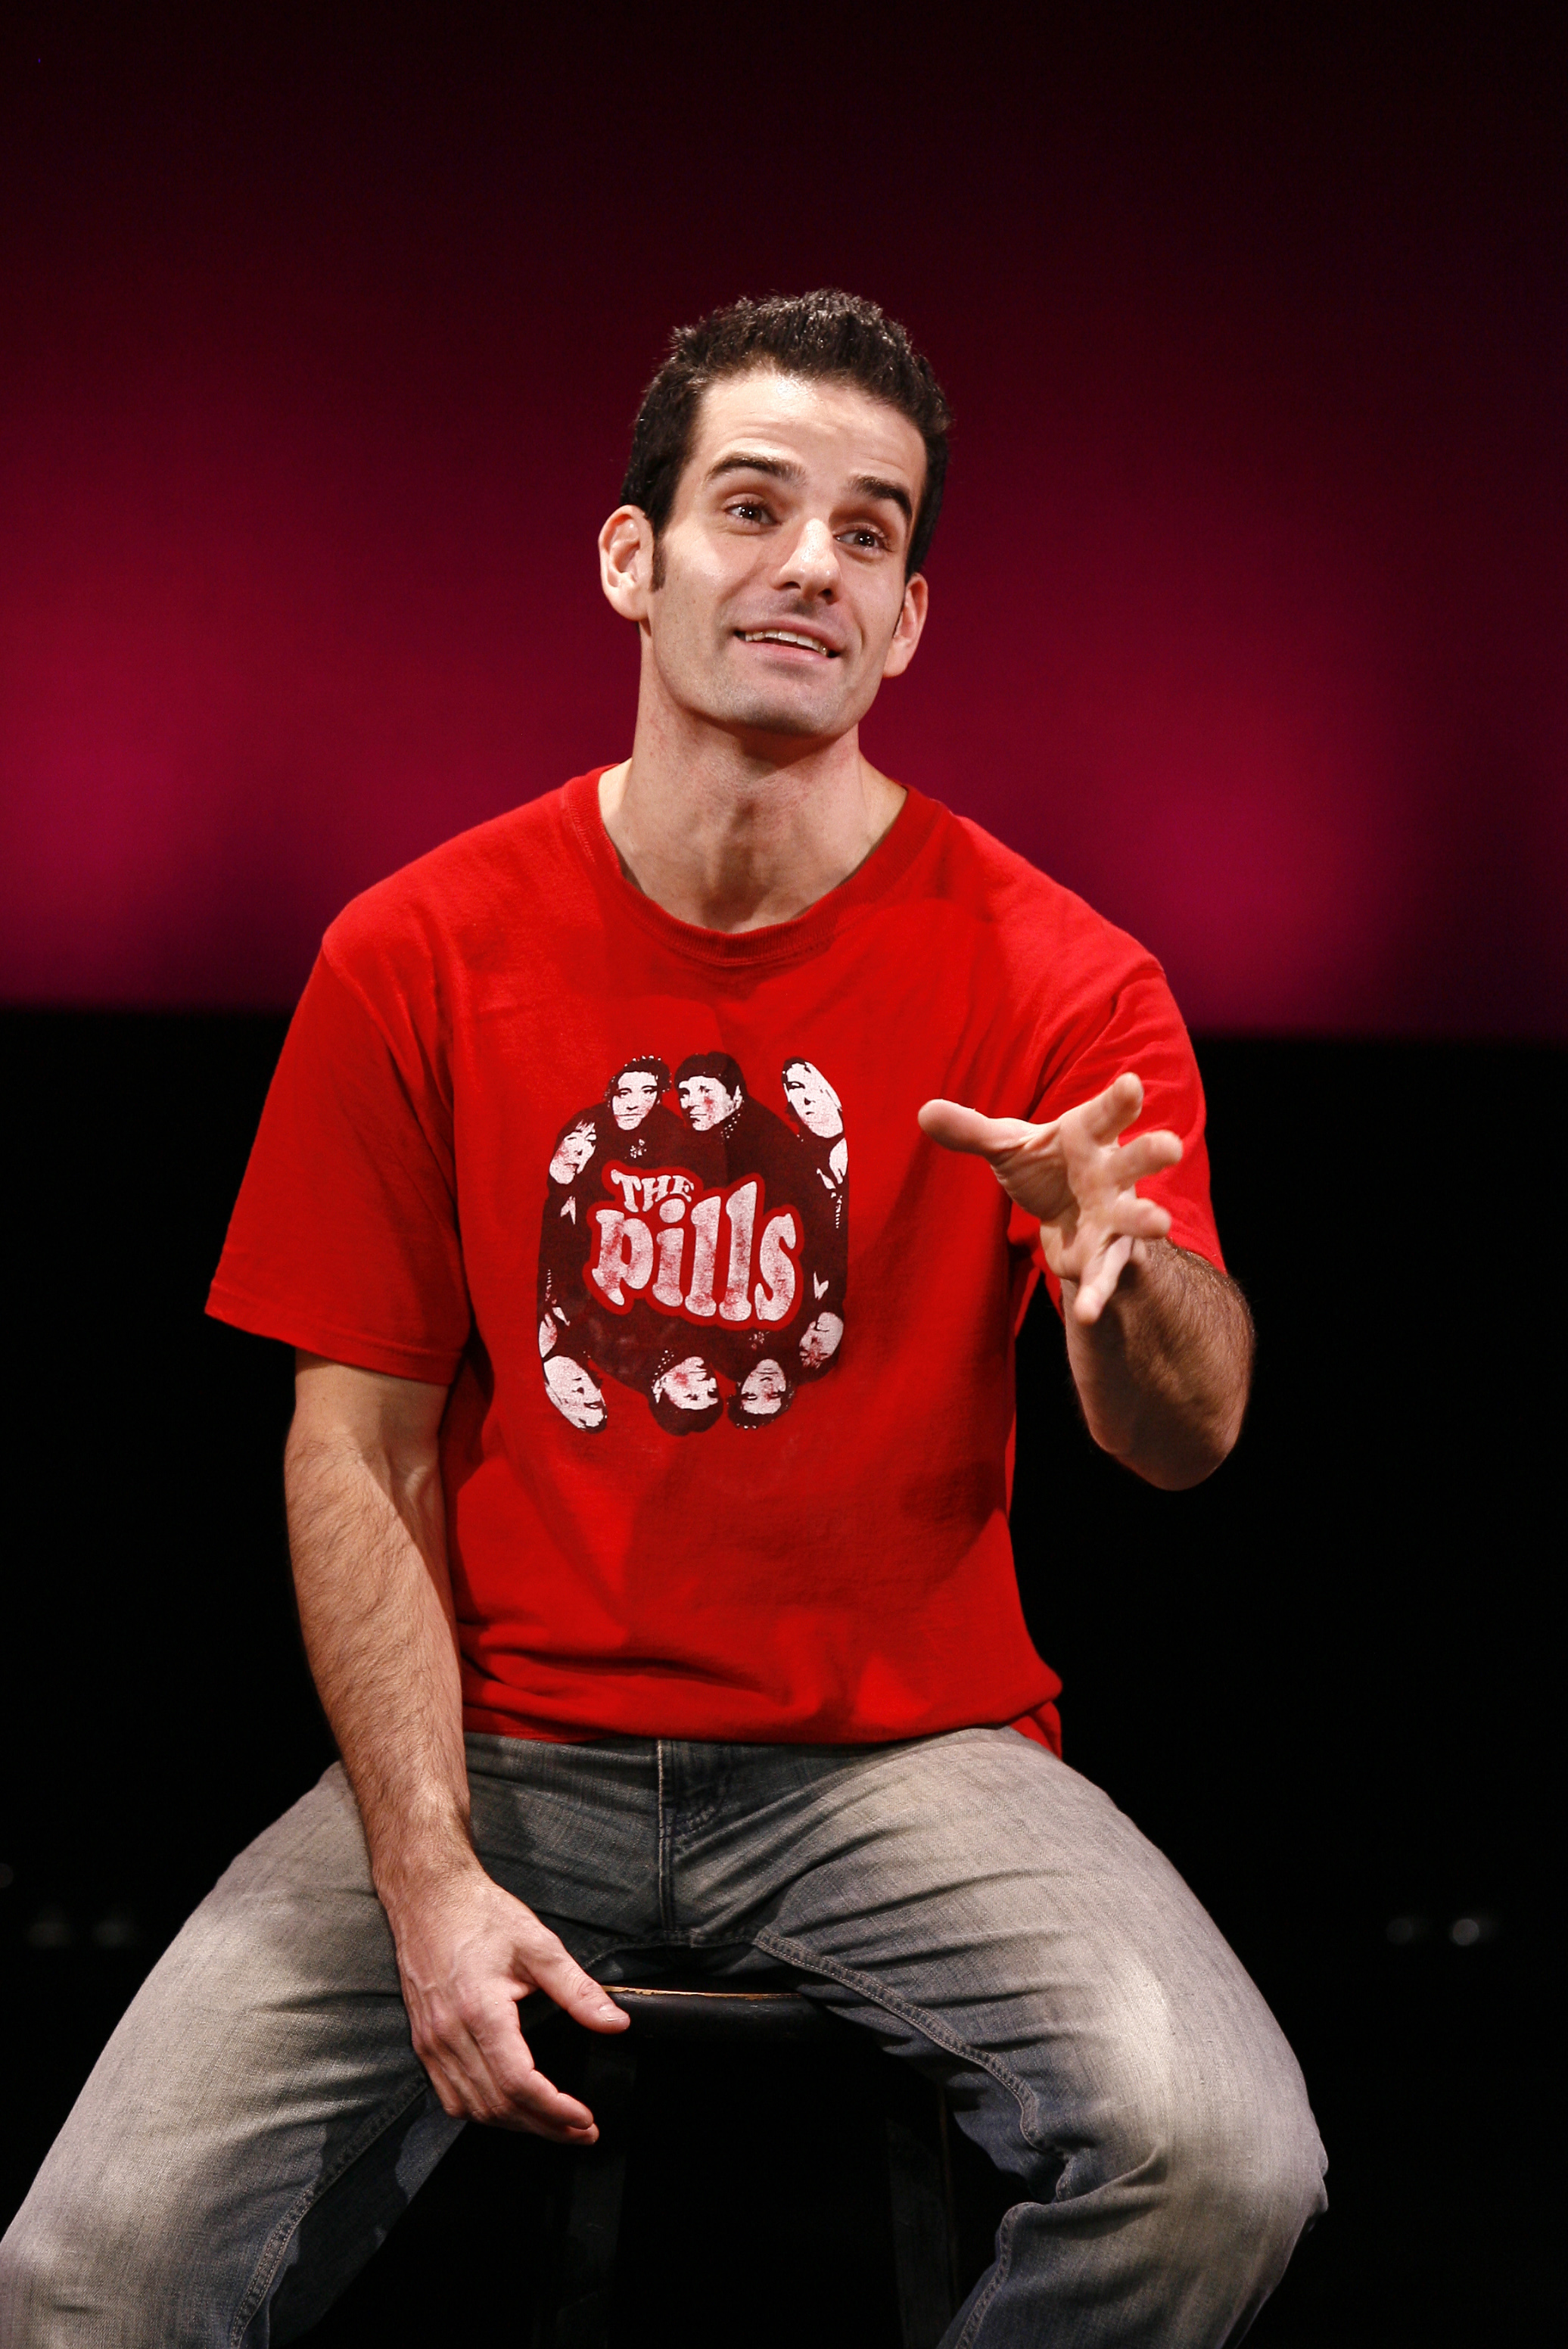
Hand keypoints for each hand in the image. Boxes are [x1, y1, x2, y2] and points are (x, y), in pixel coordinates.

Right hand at [387, 1860, 628, 2139]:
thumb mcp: (539, 1945)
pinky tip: (509, 2106)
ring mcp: (431, 2043)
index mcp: (479, 2011)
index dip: (554, 2110)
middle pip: (498, 2106)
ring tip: (552, 2124)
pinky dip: (482, 2111)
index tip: (584, 2120)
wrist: (429, 1898)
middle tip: (580, 2132)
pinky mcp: (423, 2043)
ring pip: (472, 2108)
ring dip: (515, 2125)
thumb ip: (578, 1989)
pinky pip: (450, 2096)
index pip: (518, 2083)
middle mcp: (449, 2035)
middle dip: (544, 2126)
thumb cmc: (481, 1915)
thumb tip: (614, 2023)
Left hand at [918, 1072, 1181, 1324]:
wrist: (1064, 1213)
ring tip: (1161, 1222)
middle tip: (1171, 1145)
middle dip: (1152, 1152)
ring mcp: (1116, 1215)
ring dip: (1147, 1219)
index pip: (1104, 1114)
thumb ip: (972, 1132)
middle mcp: (1111, 1173)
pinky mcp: (1106, 1255)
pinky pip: (1104, 1275)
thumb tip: (924, 1112)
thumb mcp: (1008, 1147)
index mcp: (1088, 1136)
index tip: (1130, 1083)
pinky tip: (1085, 1313)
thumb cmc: (1046, 1165)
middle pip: (1135, 1159)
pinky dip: (1096, 1293)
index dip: (1118, 1100)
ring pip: (1135, 1217)